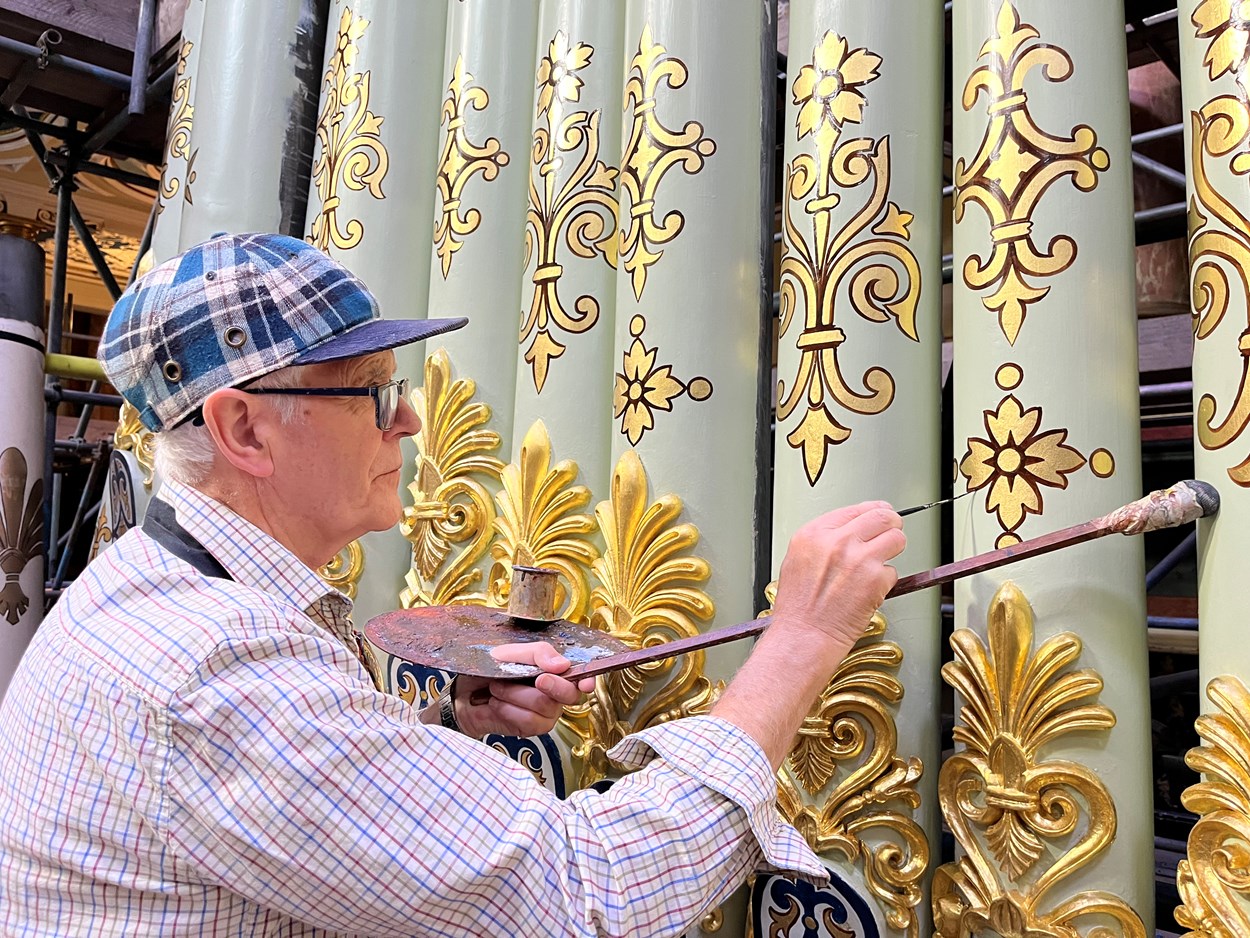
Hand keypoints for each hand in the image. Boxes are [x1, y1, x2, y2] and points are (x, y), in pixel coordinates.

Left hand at [452, 642, 595, 738]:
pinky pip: (529, 721)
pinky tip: (497, 703)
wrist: (462, 693)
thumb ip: (538, 653)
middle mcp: (554, 693)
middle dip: (551, 685)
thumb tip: (563, 665)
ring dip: (517, 695)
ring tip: (498, 688)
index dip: (587, 680)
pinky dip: (509, 709)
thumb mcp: (510, 652)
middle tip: (537, 678)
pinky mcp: (531, 729)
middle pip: (569, 694)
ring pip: (545, 707)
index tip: (584, 683)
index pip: (581, 676)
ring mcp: (545, 713)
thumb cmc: (487, 670)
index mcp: (554, 670)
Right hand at [770, 501, 905, 651]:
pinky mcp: (875, 579)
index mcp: (814, 533)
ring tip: (881, 563)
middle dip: (891, 524)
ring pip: (896, 538)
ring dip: (893, 549)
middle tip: (892, 532)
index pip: (855, 509)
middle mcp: (836, 541)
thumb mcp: (798, 559)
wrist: (803, 636)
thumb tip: (851, 531)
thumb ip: (823, 540)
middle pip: (881, 516)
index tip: (880, 514)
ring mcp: (858, 558)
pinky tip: (868, 591)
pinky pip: (894, 571)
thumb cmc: (798, 607)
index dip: (872, 512)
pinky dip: (885, 582)